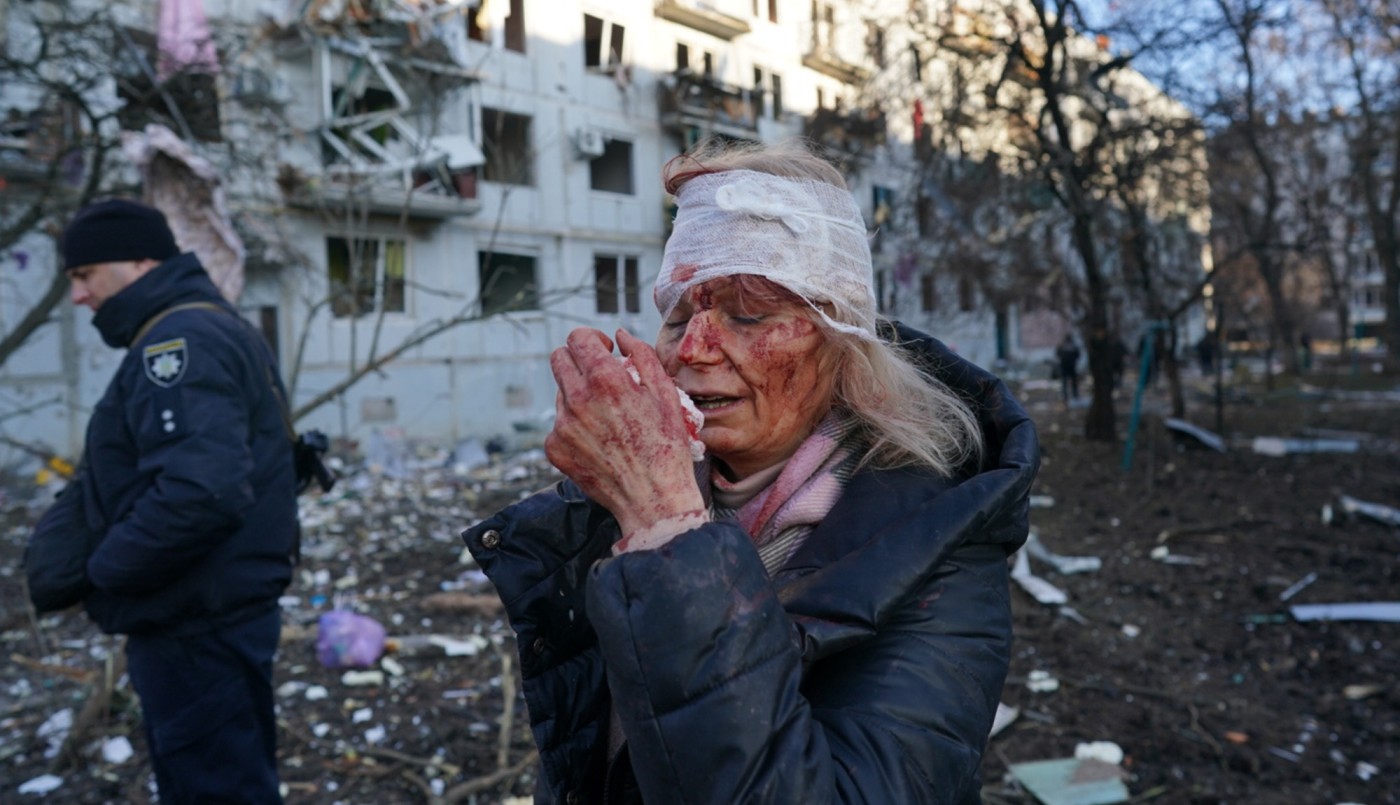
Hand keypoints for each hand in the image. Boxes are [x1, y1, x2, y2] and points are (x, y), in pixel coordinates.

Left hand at [545, 328, 704, 538]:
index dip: (592, 339)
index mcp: (606, 380)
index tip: (605, 351)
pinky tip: (599, 440)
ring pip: (560, 392)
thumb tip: (621, 335)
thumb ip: (642, 356)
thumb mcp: (666, 394)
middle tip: (599, 376)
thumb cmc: (666, 446)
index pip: (578, 338)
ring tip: (606, 417)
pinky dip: (575, 425)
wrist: (653, 499)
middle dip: (578, 359)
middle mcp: (578, 400)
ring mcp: (562, 425)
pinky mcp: (555, 448)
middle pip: (559, 358)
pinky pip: (558, 424)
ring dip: (578, 394)